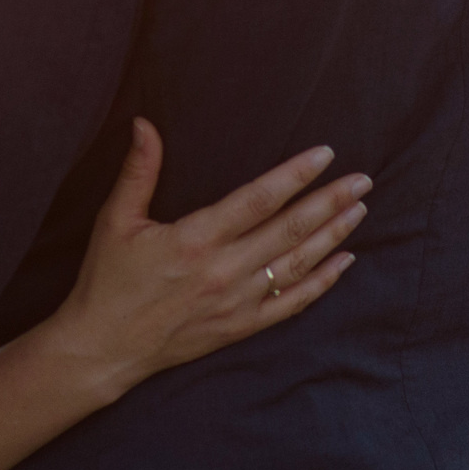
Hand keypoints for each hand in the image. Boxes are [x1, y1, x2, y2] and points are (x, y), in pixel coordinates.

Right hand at [50, 119, 368, 395]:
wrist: (106, 346)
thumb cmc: (108, 279)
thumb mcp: (116, 219)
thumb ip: (138, 170)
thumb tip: (145, 123)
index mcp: (195, 239)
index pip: (257, 199)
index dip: (294, 175)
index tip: (325, 154)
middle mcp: (224, 270)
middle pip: (290, 230)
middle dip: (330, 201)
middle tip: (363, 179)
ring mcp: (238, 302)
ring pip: (298, 264)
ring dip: (333, 235)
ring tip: (359, 210)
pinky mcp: (242, 325)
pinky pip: (293, 303)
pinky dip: (323, 282)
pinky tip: (344, 261)